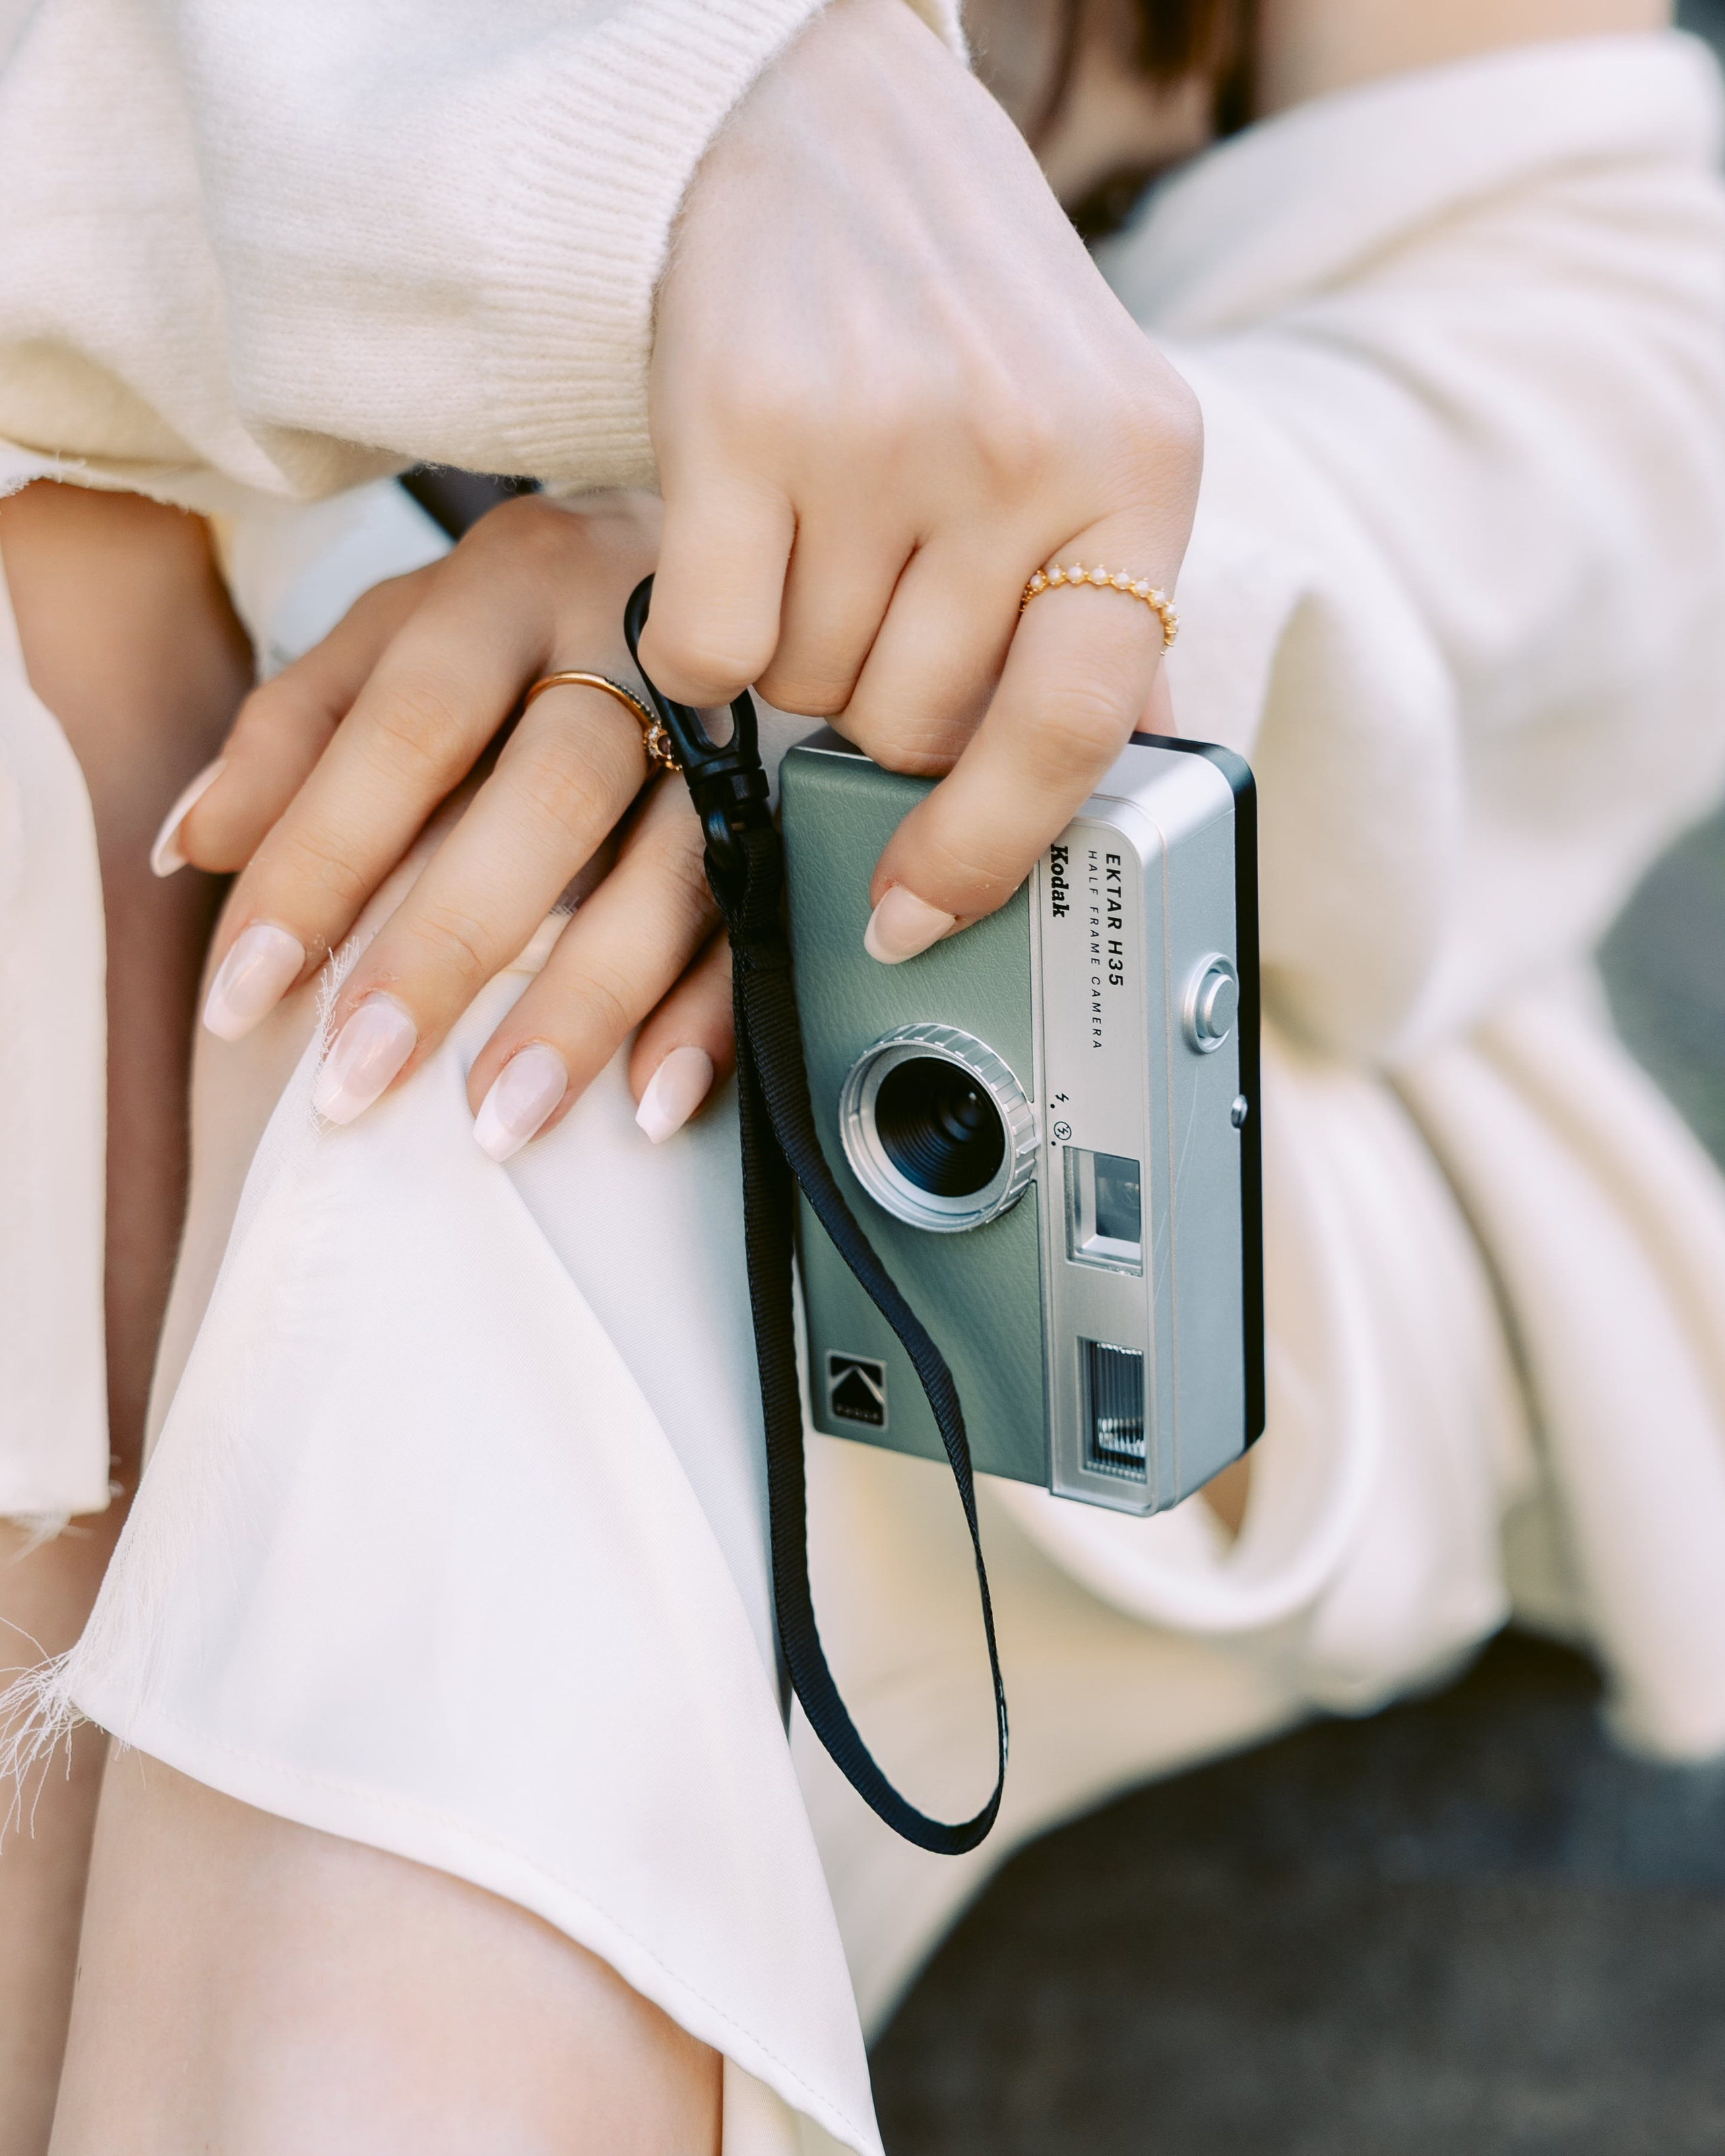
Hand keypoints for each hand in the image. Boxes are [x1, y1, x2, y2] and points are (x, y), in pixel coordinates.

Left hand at [163, 495, 732, 1156]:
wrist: (730, 557)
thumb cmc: (534, 620)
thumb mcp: (402, 632)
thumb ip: (296, 730)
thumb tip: (191, 849)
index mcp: (509, 586)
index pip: (402, 728)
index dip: (319, 862)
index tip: (243, 996)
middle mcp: (633, 640)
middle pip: (546, 796)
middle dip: (446, 947)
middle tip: (359, 1078)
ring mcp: (735, 725)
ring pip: (671, 869)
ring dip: (582, 1005)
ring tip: (497, 1123)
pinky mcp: (799, 803)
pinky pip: (765, 919)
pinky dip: (710, 1015)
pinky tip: (652, 1100)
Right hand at [641, 0, 1201, 963]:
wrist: (821, 126)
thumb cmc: (960, 320)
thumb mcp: (1090, 439)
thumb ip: (1103, 607)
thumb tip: (1119, 788)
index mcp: (1142, 468)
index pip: (1075, 727)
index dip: (986, 849)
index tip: (915, 917)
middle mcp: (1024, 447)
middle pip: (913, 728)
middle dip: (875, 706)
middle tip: (868, 603)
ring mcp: (883, 431)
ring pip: (807, 696)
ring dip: (794, 661)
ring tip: (814, 535)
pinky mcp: (745, 420)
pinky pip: (705, 654)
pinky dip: (699, 640)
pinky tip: (731, 545)